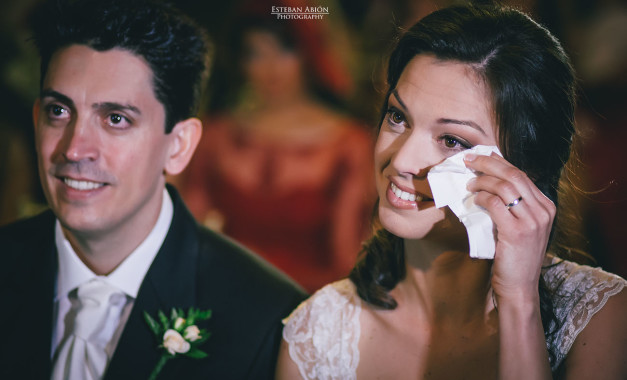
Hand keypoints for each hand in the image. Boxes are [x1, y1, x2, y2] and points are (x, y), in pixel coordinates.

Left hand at [464, 152, 554, 304]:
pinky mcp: (517, 231)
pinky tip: (474, 200)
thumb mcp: (519, 226)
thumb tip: (489, 180)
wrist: (519, 286)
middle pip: (514, 175)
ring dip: (482, 180)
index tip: (482, 156)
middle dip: (488, 163)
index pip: (521, 174)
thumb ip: (512, 205)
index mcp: (546, 206)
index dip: (499, 162)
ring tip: (469, 183)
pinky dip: (482, 198)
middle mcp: (543, 211)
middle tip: (469, 160)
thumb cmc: (514, 256)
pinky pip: (496, 204)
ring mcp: (533, 221)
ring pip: (504, 186)